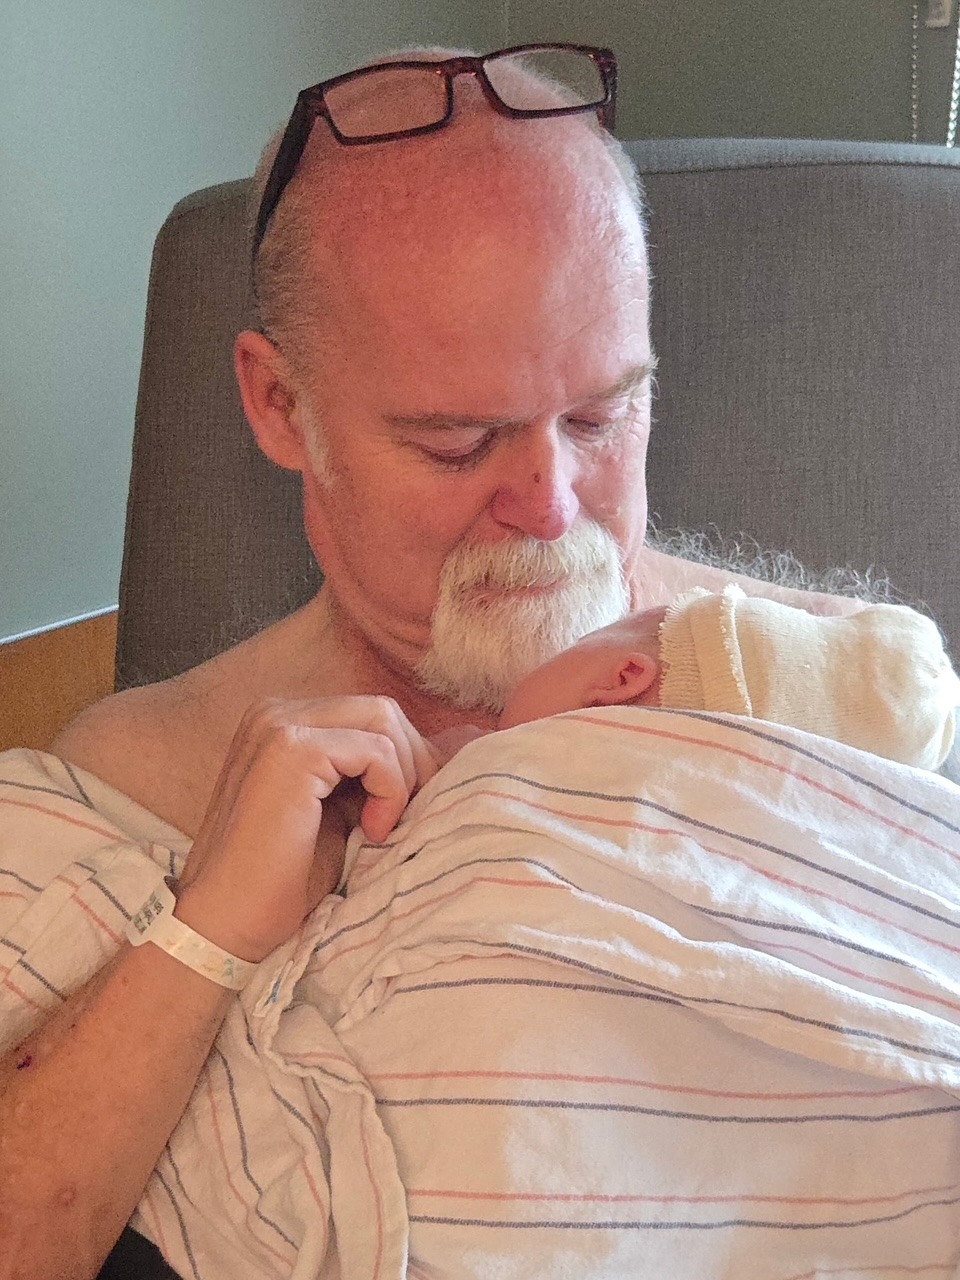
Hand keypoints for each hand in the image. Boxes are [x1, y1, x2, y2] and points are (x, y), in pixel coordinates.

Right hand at [172, 697, 438, 962]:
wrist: (224, 925)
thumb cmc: (281, 880)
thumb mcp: (337, 811)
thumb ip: (367, 776)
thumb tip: (440, 757)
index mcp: (283, 723)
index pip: (371, 716)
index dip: (405, 759)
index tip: (410, 810)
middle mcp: (276, 712)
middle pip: (382, 712)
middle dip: (411, 764)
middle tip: (406, 820)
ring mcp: (280, 726)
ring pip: (383, 722)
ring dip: (402, 778)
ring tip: (383, 829)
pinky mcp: (292, 751)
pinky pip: (376, 750)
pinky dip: (391, 790)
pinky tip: (373, 832)